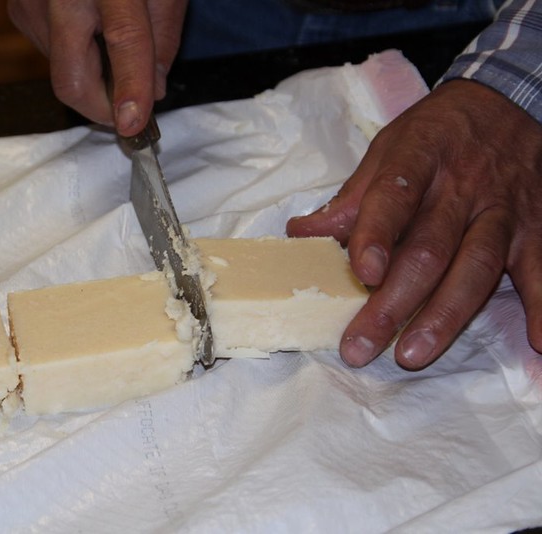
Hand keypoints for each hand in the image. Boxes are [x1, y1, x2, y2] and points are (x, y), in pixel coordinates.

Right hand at [7, 0, 187, 135]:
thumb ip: (163, 35)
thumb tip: (154, 88)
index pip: (123, 42)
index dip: (130, 89)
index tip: (134, 126)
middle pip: (72, 80)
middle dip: (105, 108)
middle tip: (132, 111)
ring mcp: (30, 2)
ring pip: (64, 71)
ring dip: (95, 77)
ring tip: (116, 42)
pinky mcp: (18, 9)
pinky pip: (52, 53)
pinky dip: (78, 56)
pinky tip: (91, 29)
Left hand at [287, 79, 541, 368]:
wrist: (506, 104)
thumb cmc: (434, 135)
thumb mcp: (387, 150)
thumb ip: (351, 198)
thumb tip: (301, 234)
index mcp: (418, 159)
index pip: (393, 198)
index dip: (376, 236)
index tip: (362, 273)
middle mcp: (462, 187)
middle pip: (429, 249)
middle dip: (393, 301)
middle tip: (362, 345)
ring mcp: (501, 211)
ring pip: (475, 266)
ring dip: (444, 315)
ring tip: (414, 353)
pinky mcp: (535, 227)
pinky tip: (540, 344)